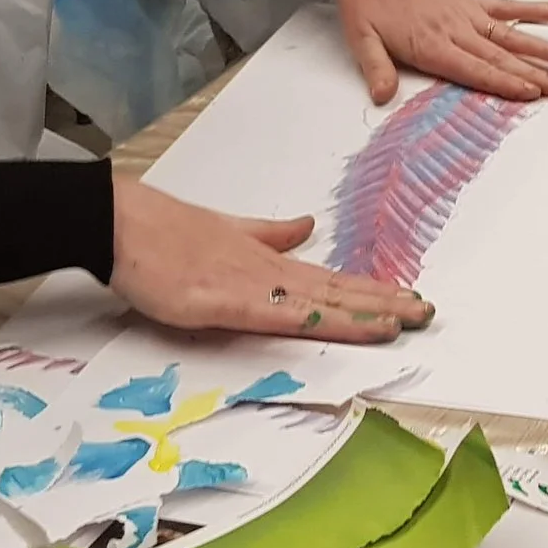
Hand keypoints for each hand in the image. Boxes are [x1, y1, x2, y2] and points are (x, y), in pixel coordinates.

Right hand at [108, 181, 432, 343]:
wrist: (120, 222)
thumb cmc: (162, 232)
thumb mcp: (226, 232)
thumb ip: (268, 234)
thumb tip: (304, 228)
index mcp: (268, 261)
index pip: (330, 280)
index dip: (369, 290)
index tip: (405, 295)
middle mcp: (270, 272)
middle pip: (339, 290)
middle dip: (385, 302)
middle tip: (428, 310)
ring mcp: (252, 286)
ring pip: (325, 302)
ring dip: (369, 312)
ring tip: (408, 318)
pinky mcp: (230, 302)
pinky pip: (291, 316)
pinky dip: (330, 321)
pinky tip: (358, 325)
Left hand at [335, 0, 547, 103]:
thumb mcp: (360, 36)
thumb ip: (376, 68)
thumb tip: (382, 97)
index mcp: (431, 44)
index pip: (475, 69)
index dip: (504, 82)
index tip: (531, 92)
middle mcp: (455, 30)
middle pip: (500, 55)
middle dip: (533, 72)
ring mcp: (466, 12)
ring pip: (509, 33)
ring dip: (539, 46)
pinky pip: (504, 5)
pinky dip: (531, 9)